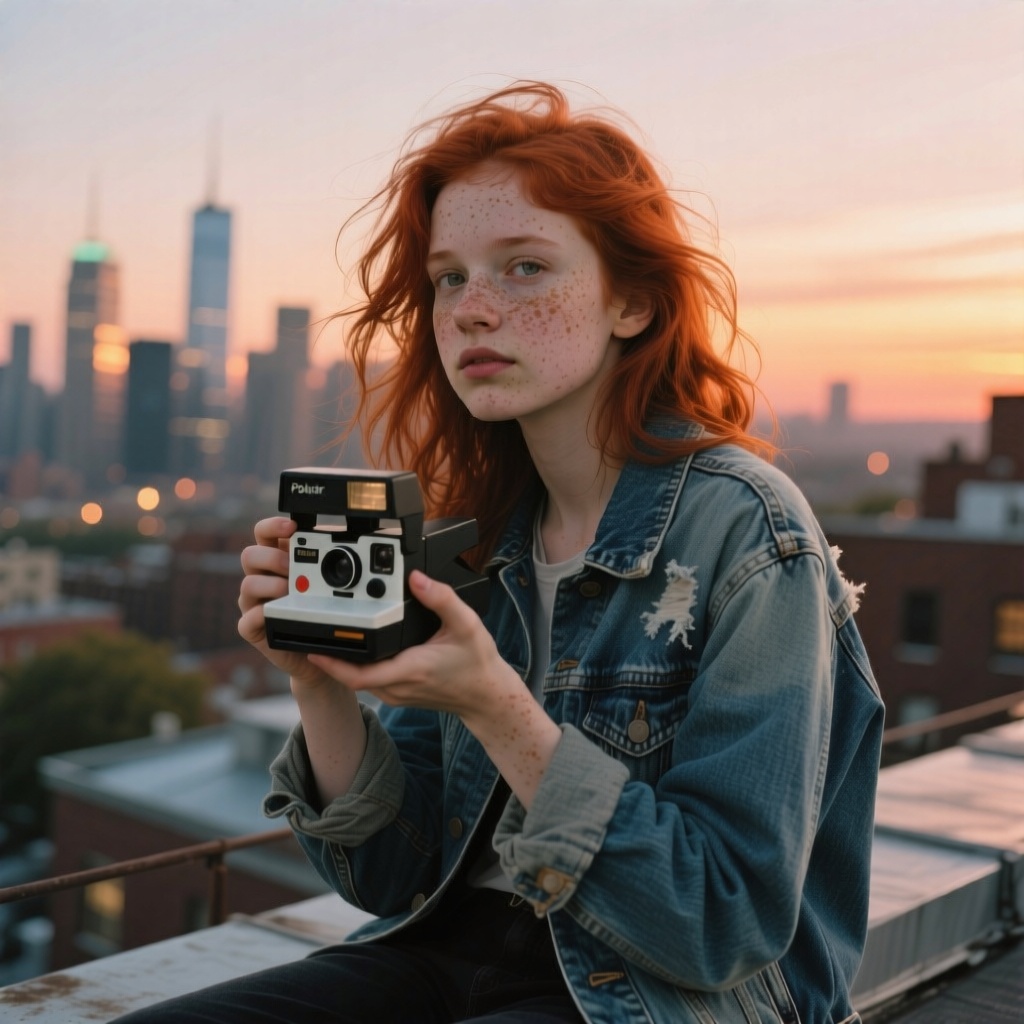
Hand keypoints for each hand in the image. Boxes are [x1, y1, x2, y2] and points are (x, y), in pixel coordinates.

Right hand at [238, 517, 328, 687]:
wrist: (318, 654)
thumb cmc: (321, 612)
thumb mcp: (328, 581)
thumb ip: (328, 558)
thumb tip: (339, 538)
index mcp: (276, 560)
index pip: (263, 534)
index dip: (272, 526)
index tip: (292, 527)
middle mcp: (261, 578)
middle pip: (249, 555)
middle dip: (273, 558)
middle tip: (294, 568)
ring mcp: (254, 604)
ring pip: (248, 584)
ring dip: (271, 585)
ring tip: (291, 591)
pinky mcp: (253, 630)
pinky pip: (246, 620)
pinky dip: (260, 615)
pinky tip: (274, 613)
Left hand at [308, 570, 514, 719]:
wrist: (487, 695)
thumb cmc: (477, 663)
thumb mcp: (466, 624)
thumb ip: (441, 598)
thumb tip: (417, 577)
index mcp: (410, 670)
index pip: (358, 674)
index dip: (332, 663)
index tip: (313, 648)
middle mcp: (398, 687)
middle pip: (350, 676)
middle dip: (330, 656)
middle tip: (314, 630)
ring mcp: (396, 693)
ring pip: (358, 680)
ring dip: (342, 662)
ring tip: (330, 636)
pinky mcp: (398, 693)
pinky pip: (369, 681)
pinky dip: (357, 666)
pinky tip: (355, 648)